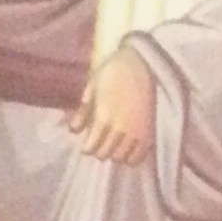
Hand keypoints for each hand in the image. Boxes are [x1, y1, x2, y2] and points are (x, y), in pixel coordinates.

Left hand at [70, 42, 158, 166]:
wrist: (144, 62)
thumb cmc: (114, 71)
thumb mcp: (93, 86)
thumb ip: (83, 110)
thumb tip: (73, 130)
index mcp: (104, 117)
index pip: (91, 147)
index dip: (87, 147)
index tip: (88, 142)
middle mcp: (119, 129)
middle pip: (104, 154)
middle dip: (99, 149)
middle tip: (100, 142)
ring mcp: (135, 132)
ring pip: (120, 158)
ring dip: (114, 153)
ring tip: (114, 145)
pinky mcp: (148, 133)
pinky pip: (138, 157)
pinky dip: (131, 157)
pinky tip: (128, 149)